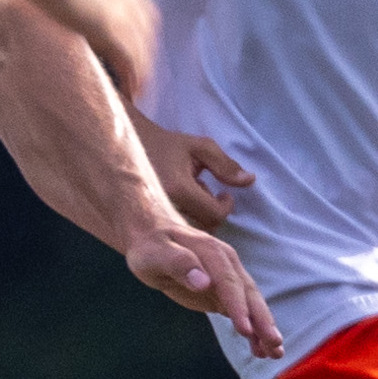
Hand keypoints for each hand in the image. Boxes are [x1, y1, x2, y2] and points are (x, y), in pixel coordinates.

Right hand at [24, 0, 159, 101]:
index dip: (134, 22)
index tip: (130, 37)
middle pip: (145, 22)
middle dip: (144, 46)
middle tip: (139, 67)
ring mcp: (119, 5)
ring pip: (142, 44)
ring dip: (142, 67)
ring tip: (138, 86)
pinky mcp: (109, 27)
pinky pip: (131, 58)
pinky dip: (135, 76)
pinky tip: (131, 90)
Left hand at [127, 214, 284, 359]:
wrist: (153, 238)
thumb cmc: (152, 246)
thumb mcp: (157, 253)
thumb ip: (179, 264)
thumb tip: (204, 282)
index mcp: (213, 253)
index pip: (229, 283)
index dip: (238, 307)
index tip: (245, 330)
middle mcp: (228, 265)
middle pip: (249, 295)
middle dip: (262, 321)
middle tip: (274, 344)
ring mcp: (229, 280)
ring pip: (252, 306)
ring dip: (264, 329)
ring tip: (276, 353)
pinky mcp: (224, 294)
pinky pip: (243, 313)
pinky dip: (253, 331)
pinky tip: (260, 350)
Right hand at [135, 119, 253, 226]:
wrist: (128, 148)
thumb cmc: (167, 145)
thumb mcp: (199, 146)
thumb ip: (225, 165)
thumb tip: (249, 181)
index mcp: (178, 188)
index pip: (214, 214)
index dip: (226, 206)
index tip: (225, 194)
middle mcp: (164, 207)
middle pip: (203, 229)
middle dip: (212, 214)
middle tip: (209, 194)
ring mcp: (154, 217)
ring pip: (190, 233)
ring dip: (199, 218)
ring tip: (194, 197)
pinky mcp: (149, 222)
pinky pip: (176, 232)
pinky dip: (186, 221)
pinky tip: (183, 205)